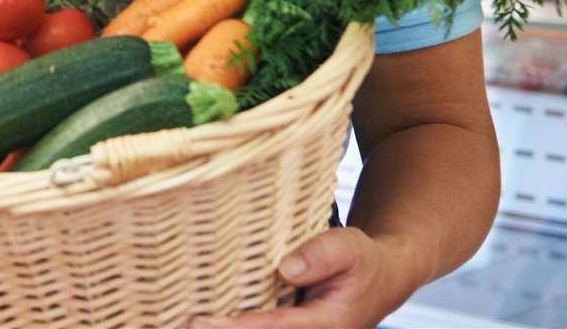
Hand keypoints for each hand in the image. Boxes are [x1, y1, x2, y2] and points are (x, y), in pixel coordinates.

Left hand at [196, 227, 418, 328]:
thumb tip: (284, 268)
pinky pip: (267, 326)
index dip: (240, 328)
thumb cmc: (363, 259)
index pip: (276, 328)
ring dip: (229, 327)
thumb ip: (320, 255)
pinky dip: (239, 323)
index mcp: (327, 324)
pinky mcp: (293, 325)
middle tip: (185, 322)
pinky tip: (208, 318)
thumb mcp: (349, 247)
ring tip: (186, 320)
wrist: (382, 274)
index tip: (204, 323)